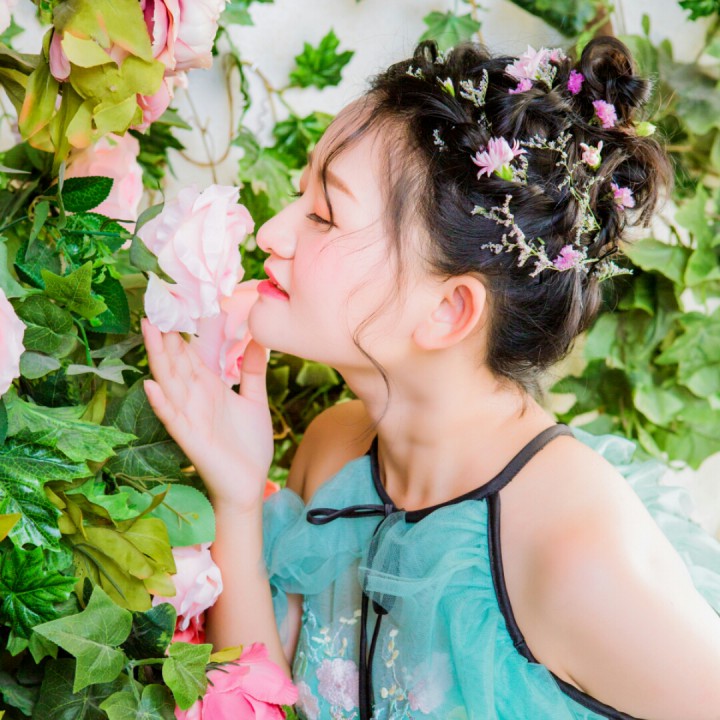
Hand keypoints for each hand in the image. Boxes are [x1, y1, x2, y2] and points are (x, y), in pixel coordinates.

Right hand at [141, 318, 272, 511]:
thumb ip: (252, 370)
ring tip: (148, 331)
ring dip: (159, 358)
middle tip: (153, 302)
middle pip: (175, 361)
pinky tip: (151, 385)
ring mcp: (189, 417)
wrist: (251, 483)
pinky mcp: (190, 439)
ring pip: (169, 382)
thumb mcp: (254, 399)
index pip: (189, 353)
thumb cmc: (249, 443)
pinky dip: (161, 403)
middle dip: (164, 334)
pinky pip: (173, 418)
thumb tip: (257, 337)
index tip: (171, 301)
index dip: (180, 329)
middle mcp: (194, 398)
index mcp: (208, 387)